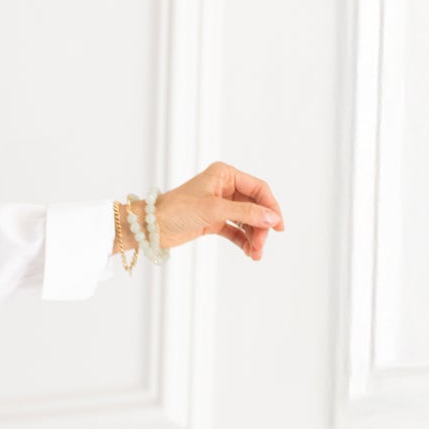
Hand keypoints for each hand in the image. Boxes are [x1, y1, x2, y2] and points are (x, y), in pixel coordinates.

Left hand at [152, 163, 284, 259]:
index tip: (278, 226)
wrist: (150, 227)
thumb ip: (245, 213)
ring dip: (253, 236)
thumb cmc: (176, 209)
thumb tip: (272, 218)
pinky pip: (234, 229)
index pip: (258, 188)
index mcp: (225, 174)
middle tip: (261, 246)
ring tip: (255, 254)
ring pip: (245, 220)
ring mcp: (219, 204)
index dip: (271, 206)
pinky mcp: (212, 221)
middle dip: (260, 226)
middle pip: (254, 206)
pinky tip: (248, 251)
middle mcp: (224, 187)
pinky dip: (242, 240)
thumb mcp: (214, 209)